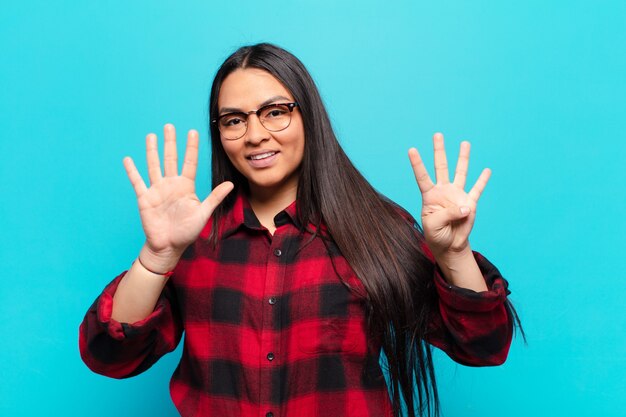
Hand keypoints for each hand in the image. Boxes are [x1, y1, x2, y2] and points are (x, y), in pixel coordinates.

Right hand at [123, 124, 232, 271]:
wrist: (169, 246)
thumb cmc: (187, 231)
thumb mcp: (203, 213)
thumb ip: (215, 197)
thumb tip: (231, 184)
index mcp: (186, 187)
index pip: (189, 163)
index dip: (191, 148)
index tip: (193, 132)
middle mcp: (171, 185)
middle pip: (170, 159)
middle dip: (170, 143)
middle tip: (169, 126)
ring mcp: (157, 190)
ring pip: (154, 166)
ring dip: (152, 151)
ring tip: (151, 136)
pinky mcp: (145, 198)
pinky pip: (137, 182)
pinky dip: (132, 171)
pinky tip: (128, 159)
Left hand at [408, 133, 490, 258]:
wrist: (449, 245)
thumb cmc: (436, 234)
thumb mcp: (435, 225)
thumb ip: (448, 214)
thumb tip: (466, 206)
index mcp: (429, 195)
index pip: (422, 176)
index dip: (417, 164)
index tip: (411, 149)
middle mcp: (443, 191)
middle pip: (441, 167)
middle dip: (439, 150)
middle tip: (437, 134)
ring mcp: (457, 195)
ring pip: (460, 173)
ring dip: (463, 158)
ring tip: (465, 143)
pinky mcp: (469, 203)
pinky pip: (477, 190)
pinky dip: (482, 181)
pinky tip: (486, 170)